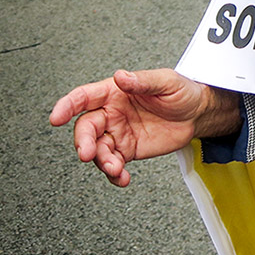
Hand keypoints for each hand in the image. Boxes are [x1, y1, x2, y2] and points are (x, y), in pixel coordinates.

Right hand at [49, 68, 238, 186]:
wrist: (198, 113)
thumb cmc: (181, 91)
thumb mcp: (166, 82)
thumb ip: (143, 81)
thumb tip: (121, 76)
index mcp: (115, 92)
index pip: (84, 97)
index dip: (67, 105)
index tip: (56, 117)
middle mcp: (111, 113)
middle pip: (86, 128)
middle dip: (83, 142)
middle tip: (88, 154)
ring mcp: (118, 133)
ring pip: (97, 150)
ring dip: (102, 161)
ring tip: (115, 169)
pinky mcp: (127, 150)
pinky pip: (113, 164)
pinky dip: (114, 174)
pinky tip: (122, 178)